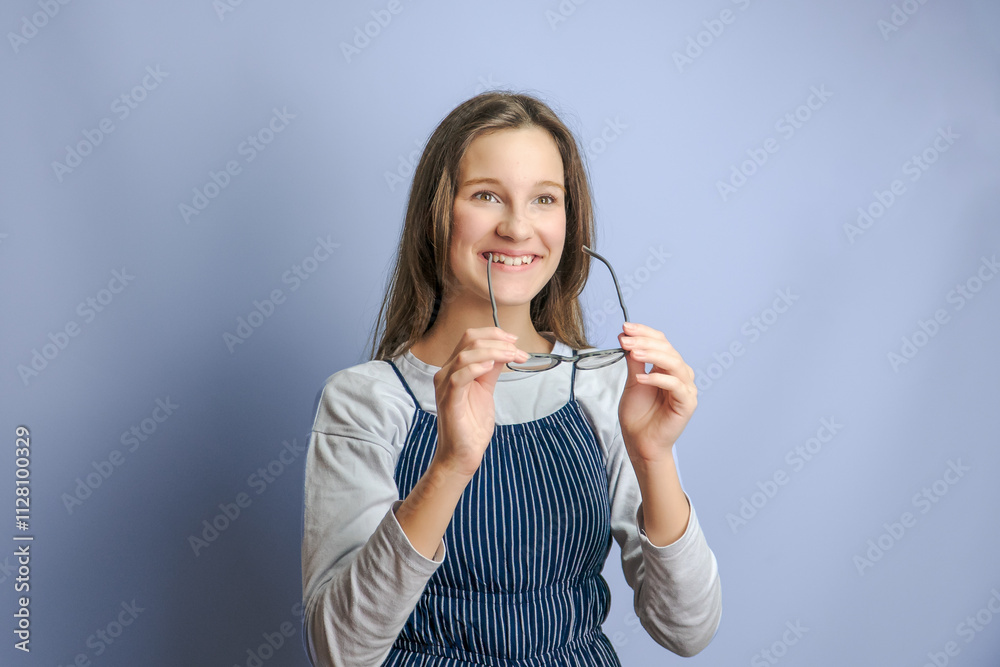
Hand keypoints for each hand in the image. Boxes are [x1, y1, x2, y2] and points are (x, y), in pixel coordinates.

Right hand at [430, 327, 528, 479]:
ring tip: (512, 357)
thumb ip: (491, 369)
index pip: (470, 338)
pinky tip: (491, 367)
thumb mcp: (485, 388)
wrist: (463, 453)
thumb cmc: (472, 423)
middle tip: (519, 352)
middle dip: (499, 342)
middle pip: (469, 341)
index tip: (515, 340)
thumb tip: (505, 350)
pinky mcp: (448, 400)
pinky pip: (458, 377)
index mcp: (454, 368)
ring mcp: (444, 386)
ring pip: (466, 355)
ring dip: (494, 352)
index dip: (494, 334)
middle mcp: (446, 372)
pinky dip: (475, 367)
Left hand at [617, 322, 697, 463]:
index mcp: (668, 367)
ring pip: (674, 363)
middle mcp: (680, 375)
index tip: (625, 327)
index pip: (661, 342)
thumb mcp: (632, 382)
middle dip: (644, 342)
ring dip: (652, 355)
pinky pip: (675, 385)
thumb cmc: (638, 415)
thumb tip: (625, 337)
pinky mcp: (687, 403)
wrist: (639, 442)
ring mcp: (686, 388)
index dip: (644, 332)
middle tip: (624, 340)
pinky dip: (658, 378)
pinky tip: (641, 378)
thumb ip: (634, 361)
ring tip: (632, 353)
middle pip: (667, 350)